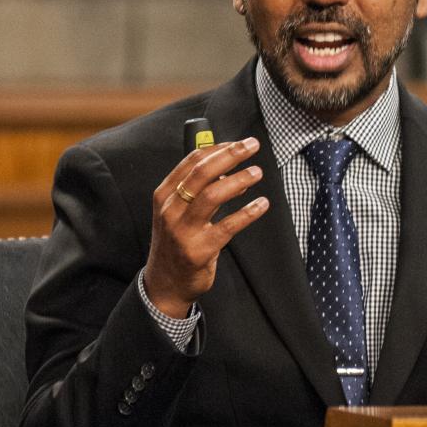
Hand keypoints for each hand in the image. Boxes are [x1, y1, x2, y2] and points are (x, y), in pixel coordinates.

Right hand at [144, 137, 269, 317]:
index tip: (238, 143)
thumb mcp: (178, 213)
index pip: (191, 161)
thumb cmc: (176, 243)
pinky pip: (227, 226)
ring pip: (212, 196)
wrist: (165, 284)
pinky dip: (247, 213)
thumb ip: (199, 191)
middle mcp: (171, 210)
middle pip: (201, 173)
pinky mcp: (199, 250)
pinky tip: (261, 205)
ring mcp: (183, 230)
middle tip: (251, 146)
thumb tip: (229, 170)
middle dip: (229, 155)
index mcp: (165, 195)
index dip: (217, 148)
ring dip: (238, 180)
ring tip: (257, 172)